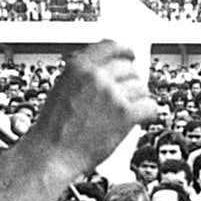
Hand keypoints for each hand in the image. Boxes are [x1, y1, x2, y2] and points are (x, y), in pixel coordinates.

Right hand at [27, 40, 158, 172]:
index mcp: (79, 66)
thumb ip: (84, 74)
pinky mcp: (125, 114)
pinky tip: (139, 118)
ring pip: (141, 88)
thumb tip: (106, 66)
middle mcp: (96, 76)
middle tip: (127, 93)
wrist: (51, 154)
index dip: (125, 51)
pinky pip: (149, 106)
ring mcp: (112, 94)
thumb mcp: (62, 87)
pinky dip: (147, 114)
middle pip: (129, 68)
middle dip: (130, 81)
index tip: (130, 55)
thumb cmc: (54, 128)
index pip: (112, 46)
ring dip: (138, 99)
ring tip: (127, 111)